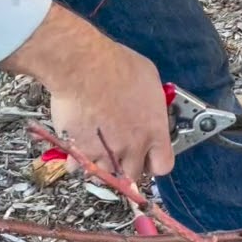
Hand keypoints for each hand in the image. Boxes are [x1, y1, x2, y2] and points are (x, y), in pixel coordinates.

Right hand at [0, 3, 174, 181]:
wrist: (83, 67)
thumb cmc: (117, 66)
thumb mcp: (149, 80)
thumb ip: (151, 104)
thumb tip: (149, 105)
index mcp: (154, 131)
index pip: (163, 165)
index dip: (155, 162)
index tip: (148, 157)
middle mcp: (132, 147)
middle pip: (134, 175)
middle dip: (128, 167)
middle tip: (120, 152)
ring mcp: (106, 152)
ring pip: (107, 174)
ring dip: (103, 165)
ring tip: (98, 148)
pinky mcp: (80, 151)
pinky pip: (79, 166)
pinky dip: (77, 160)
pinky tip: (78, 146)